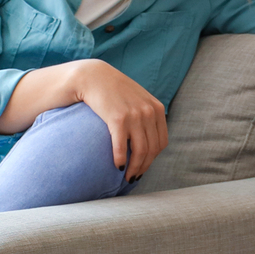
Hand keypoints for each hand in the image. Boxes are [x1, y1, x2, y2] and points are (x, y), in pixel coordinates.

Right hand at [73, 60, 166, 180]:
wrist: (93, 77)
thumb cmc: (112, 90)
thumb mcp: (137, 98)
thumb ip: (146, 113)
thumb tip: (147, 136)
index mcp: (156, 108)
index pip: (162, 142)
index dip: (153, 158)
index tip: (143, 166)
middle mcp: (149, 112)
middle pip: (152, 149)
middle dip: (144, 167)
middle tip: (134, 177)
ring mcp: (134, 115)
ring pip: (140, 151)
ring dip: (134, 168)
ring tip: (126, 177)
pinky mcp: (118, 119)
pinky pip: (122, 147)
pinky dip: (121, 160)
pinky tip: (117, 167)